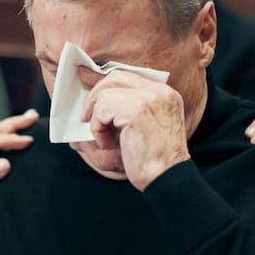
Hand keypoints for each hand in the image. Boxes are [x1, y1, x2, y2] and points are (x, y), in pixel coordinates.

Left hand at [0, 109, 36, 220]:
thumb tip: (5, 164)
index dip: (11, 140)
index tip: (28, 142)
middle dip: (15, 123)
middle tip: (33, 117)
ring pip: (1, 134)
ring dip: (16, 125)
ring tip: (32, 117)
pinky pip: (5, 144)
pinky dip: (16, 135)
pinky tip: (27, 131)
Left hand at [81, 68, 189, 191]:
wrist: (168, 177)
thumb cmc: (154, 159)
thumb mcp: (146, 125)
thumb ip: (130, 106)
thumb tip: (97, 91)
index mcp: (164, 93)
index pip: (127, 76)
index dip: (104, 85)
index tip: (89, 94)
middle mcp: (159, 91)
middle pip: (114, 78)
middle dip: (95, 96)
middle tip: (86, 118)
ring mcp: (148, 98)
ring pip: (105, 95)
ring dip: (98, 119)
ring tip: (106, 139)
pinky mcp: (136, 110)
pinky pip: (102, 110)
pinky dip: (98, 129)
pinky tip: (108, 145)